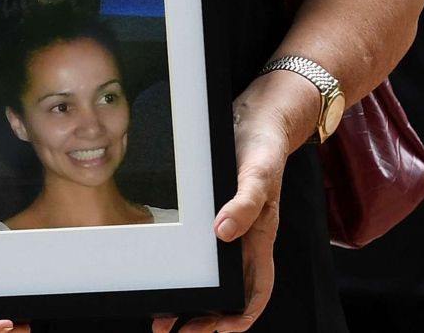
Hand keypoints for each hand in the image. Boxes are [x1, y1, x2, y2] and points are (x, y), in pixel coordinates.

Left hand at [153, 72, 313, 332]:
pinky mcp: (210, 210)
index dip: (236, 318)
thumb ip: (247, 201)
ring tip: (159, 311)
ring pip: (208, 274)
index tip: (210, 331)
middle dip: (201, 317)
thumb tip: (224, 234)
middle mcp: (241, 237)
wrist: (257, 113)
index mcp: (259, 236)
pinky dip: (180, 264)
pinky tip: (160, 267)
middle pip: (225, 292)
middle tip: (167, 327)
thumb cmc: (264, 143)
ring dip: (186, 296)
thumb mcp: (259, 171)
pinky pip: (196, 247)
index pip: (254, 291)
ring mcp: (225, 225)